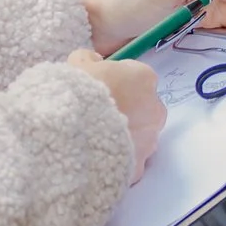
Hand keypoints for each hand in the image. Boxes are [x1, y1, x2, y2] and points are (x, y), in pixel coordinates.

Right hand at [66, 48, 163, 171]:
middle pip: (144, 107)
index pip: (137, 76)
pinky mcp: (139, 166)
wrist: (71, 134)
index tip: (100, 89)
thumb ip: (89, 59)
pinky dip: (118, 160)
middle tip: (99, 115)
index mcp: (144, 79)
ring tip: (97, 139)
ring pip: (141, 136)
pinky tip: (99, 158)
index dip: (118, 82)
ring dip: (125, 136)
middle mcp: (155, 109)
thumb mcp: (77, 65)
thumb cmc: (78, 93)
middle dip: (128, 110)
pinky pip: (130, 161)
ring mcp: (150, 140)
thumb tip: (94, 61)